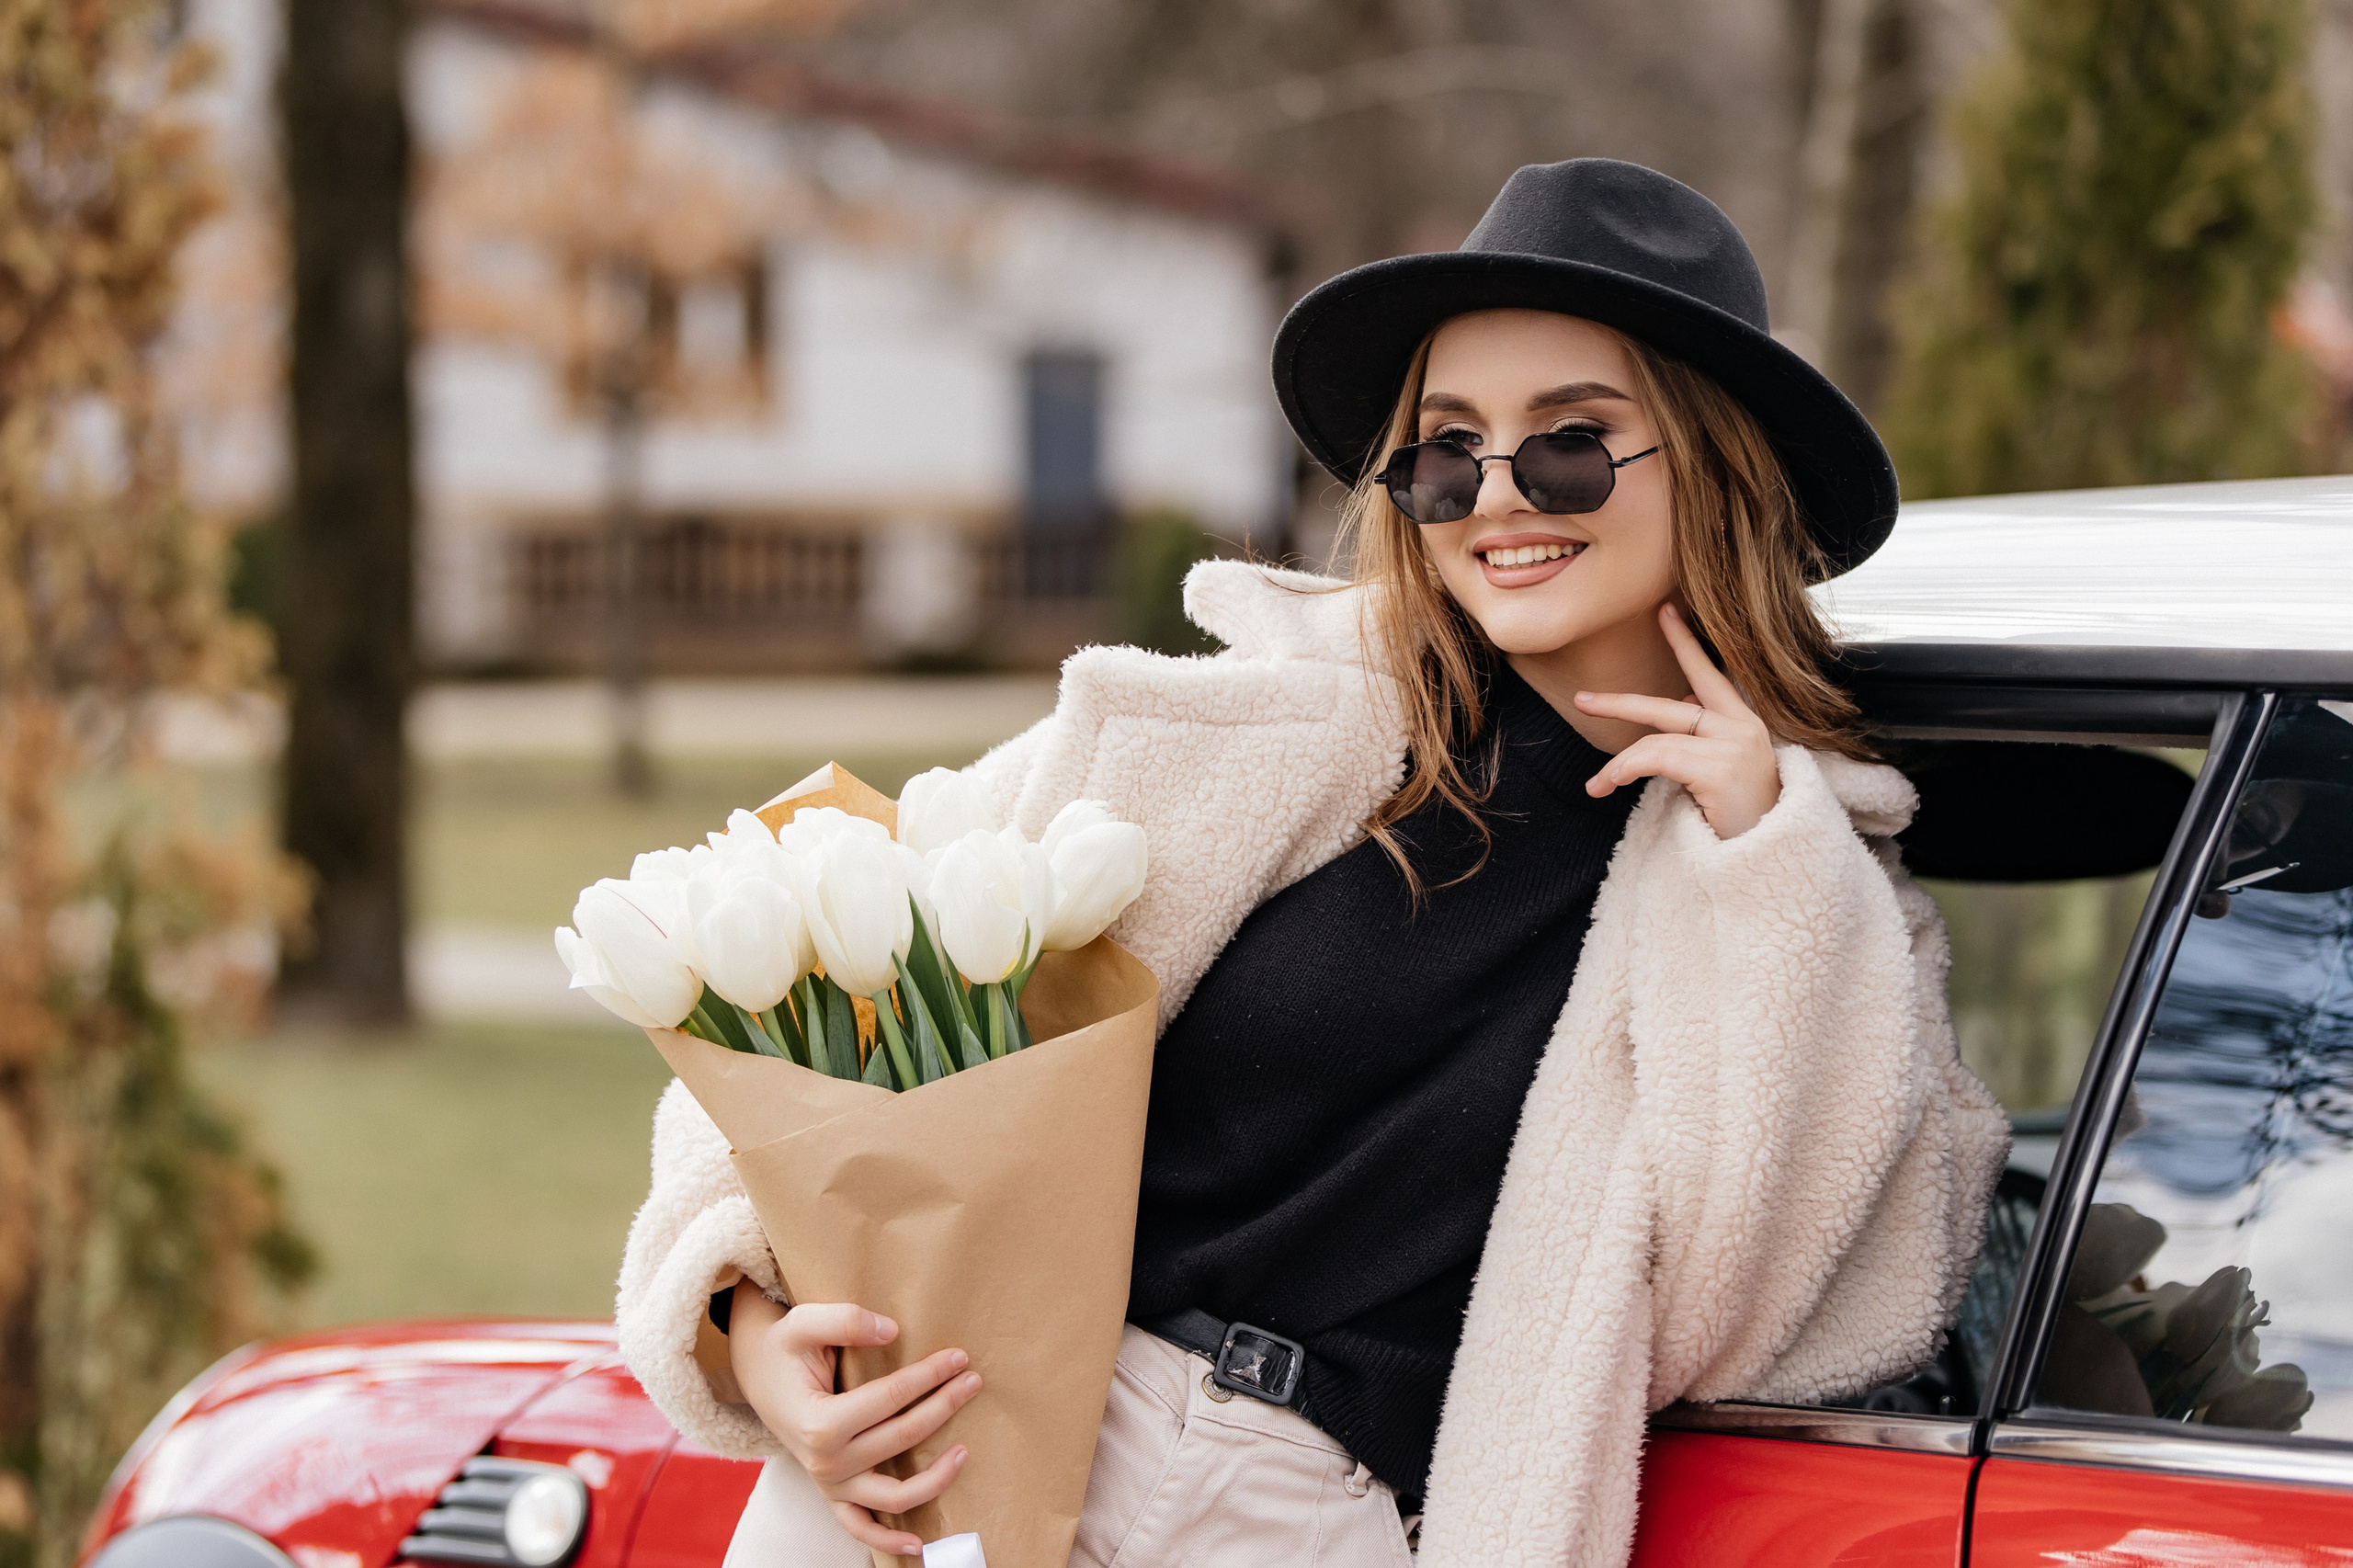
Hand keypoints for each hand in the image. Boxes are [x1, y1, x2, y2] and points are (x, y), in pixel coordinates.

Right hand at [728, 1281, 980, 1556]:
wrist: (757, 1376)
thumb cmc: (785, 1349)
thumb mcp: (804, 1323)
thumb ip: (845, 1321)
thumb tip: (892, 1331)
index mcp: (819, 1422)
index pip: (891, 1399)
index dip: (929, 1376)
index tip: (959, 1357)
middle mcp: (825, 1461)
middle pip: (901, 1438)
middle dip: (944, 1406)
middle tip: (973, 1380)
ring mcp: (830, 1484)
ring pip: (893, 1497)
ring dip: (936, 1479)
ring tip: (965, 1451)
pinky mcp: (833, 1495)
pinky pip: (861, 1528)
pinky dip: (888, 1540)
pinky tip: (919, 1543)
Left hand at [1574, 603, 1780, 838]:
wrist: (1772, 857)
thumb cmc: (1745, 818)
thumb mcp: (1726, 769)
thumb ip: (1704, 736)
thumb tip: (1680, 707)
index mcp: (1744, 722)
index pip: (1711, 673)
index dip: (1686, 642)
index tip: (1665, 611)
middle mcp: (1742, 727)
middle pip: (1670, 704)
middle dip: (1620, 703)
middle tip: (1582, 699)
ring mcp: (1733, 746)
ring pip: (1655, 737)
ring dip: (1617, 765)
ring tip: (1597, 786)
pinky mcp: (1719, 769)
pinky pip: (1655, 758)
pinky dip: (1624, 770)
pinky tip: (1610, 785)